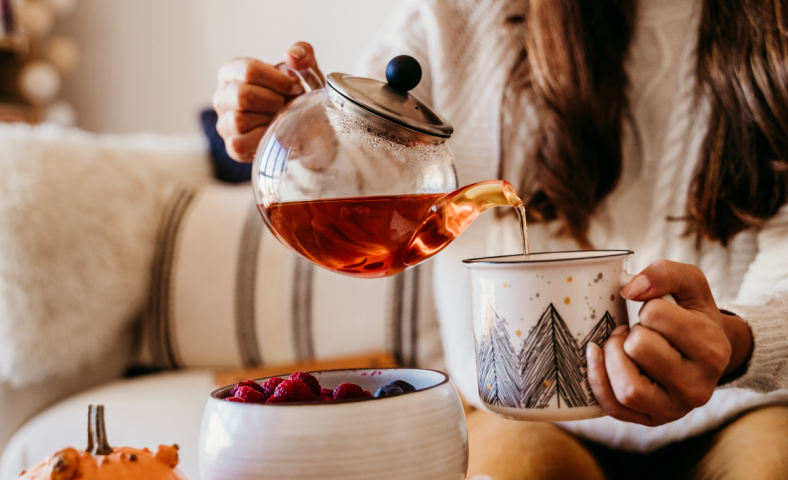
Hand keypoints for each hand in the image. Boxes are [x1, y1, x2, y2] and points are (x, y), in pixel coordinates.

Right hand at [212, 42, 322, 161]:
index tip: (295, 86)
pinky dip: (262, 138)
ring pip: (239, 120)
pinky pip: (240, 144)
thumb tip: (293, 57)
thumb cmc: (296, 94)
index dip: (277, 80)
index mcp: (231, 72)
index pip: (247, 70)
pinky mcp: (233, 147)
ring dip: (268, 119)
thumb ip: (303, 52)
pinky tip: (275, 132)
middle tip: (288, 104)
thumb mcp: (303, 68)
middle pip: (242, 96)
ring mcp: (224, 123)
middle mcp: (222, 97)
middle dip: (274, 101)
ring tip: (281, 117)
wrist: (303, 124)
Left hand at [586, 260, 752, 425]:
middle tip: (636, 330)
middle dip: (629, 332)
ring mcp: (675, 409)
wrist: (705, 354)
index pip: (656, 314)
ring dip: (612, 357)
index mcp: (713, 349)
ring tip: (621, 345)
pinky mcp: (651, 420)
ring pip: (627, 387)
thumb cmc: (693, 315)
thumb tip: (629, 289)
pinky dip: (598, 380)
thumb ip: (666, 273)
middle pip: (639, 348)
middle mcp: (699, 386)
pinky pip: (614, 408)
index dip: (648, 307)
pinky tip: (598, 357)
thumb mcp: (691, 284)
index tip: (657, 313)